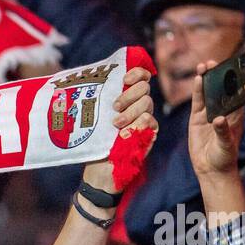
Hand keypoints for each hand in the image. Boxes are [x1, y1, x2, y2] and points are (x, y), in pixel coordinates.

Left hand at [80, 66, 157, 193]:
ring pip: (147, 104)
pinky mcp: (149, 134)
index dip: (136, 73)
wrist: (99, 171)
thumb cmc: (95, 144)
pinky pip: (149, 121)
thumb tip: (94, 79)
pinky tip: (124, 135)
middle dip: (129, 95)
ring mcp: (145, 120)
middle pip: (144, 88)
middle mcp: (138, 106)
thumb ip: (100, 100)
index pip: (140, 77)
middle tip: (113, 108)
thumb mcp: (94, 119)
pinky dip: (136, 126)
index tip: (124, 79)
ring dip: (130, 112)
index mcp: (126, 98)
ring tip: (115, 125)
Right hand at [188, 58, 244, 176]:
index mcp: (236, 114)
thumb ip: (222, 131)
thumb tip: (217, 119)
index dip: (237, 78)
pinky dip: (197, 91)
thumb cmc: (225, 158)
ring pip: (208, 92)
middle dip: (219, 74)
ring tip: (205, 64)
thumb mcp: (226, 145)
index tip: (237, 65)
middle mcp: (223, 110)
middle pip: (221, 88)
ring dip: (206, 78)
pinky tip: (197, 79)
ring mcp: (209, 114)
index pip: (238, 92)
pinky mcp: (197, 119)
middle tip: (217, 61)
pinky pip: (197, 102)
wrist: (212, 170)